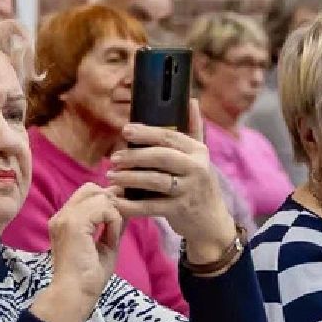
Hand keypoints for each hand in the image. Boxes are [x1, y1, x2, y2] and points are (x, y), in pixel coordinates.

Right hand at [46, 183, 124, 302]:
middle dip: (111, 201)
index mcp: (65, 221)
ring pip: (100, 196)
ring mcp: (65, 217)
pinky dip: (114, 222)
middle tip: (119, 224)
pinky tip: (111, 239)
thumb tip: (126, 207)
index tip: (120, 218)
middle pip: (92, 188)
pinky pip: (105, 208)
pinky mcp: (74, 223)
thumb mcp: (106, 245)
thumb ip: (113, 224)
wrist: (75, 294)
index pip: (88, 194)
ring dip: (114, 214)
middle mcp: (61, 215)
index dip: (107, 202)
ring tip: (113, 237)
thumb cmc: (89, 278)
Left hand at [108, 98, 235, 259]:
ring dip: (129, 178)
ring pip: (154, 180)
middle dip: (134, 156)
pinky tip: (116, 200)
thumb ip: (193, 129)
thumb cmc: (198, 184)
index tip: (125, 130)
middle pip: (160, 156)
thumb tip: (191, 100)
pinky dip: (131, 205)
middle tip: (113, 158)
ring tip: (111, 176)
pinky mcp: (179, 210)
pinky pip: (150, 206)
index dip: (146, 132)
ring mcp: (188, 190)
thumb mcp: (200, 156)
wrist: (210, 221)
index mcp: (198, 151)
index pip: (170, 136)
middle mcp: (196, 168)